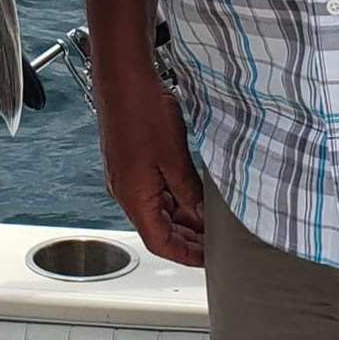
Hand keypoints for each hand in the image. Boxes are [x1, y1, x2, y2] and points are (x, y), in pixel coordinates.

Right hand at [96, 71, 205, 266]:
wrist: (123, 78)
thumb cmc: (142, 112)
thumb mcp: (175, 158)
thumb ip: (189, 192)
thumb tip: (201, 215)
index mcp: (133, 197)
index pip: (160, 242)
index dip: (185, 255)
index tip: (207, 261)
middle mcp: (125, 191)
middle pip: (157, 228)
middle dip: (186, 238)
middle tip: (215, 243)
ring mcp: (126, 176)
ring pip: (156, 209)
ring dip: (181, 217)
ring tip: (210, 219)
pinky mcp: (130, 163)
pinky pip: (153, 190)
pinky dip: (174, 198)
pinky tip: (193, 193)